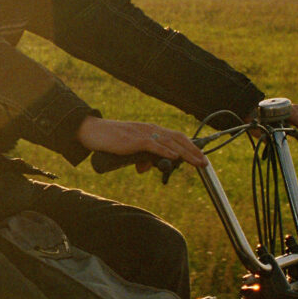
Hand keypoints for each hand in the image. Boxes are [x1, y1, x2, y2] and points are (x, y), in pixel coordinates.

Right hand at [76, 116, 208, 167]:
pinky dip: (166, 151)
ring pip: (170, 143)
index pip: (175, 137)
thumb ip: (138, 158)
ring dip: (186, 153)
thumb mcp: (128, 150)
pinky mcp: (134, 140)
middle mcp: (150, 130)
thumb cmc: (110, 140)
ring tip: (197, 162)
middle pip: (177, 139)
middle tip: (205, 162)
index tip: (200, 156)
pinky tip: (175, 157)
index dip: (190, 146)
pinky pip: (154, 145)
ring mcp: (143, 134)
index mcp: (150, 131)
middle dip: (193, 151)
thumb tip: (144, 168)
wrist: (93, 132)